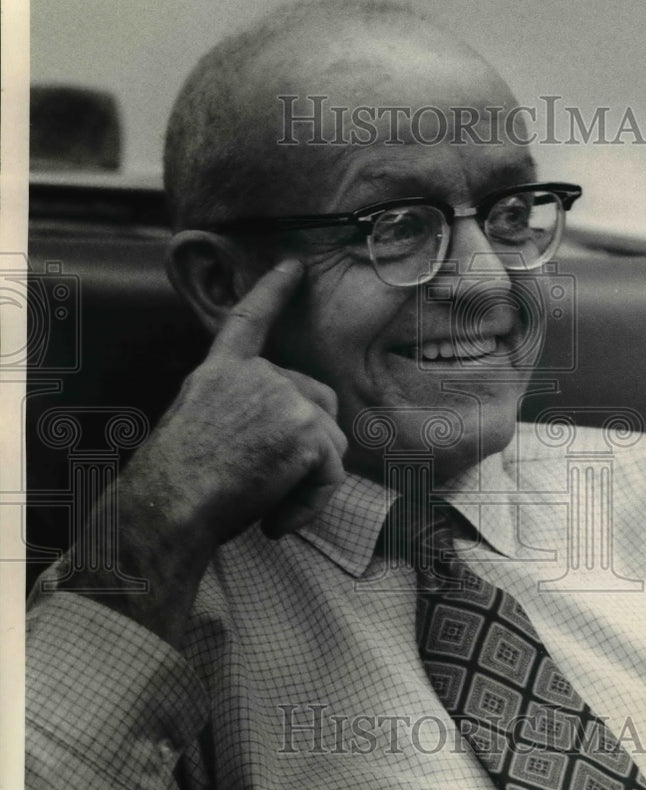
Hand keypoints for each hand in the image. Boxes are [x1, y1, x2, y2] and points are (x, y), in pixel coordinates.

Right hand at [142, 257, 347, 542]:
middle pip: (318, 402)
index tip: (293, 266)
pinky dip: (311, 505)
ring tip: (265, 506)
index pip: (250, 319)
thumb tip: (292, 426)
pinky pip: (332, 475)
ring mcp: (286, 398)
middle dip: (309, 446)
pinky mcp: (306, 430)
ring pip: (330, 443)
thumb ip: (242, 407)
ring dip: (307, 483)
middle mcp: (258, 374)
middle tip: (268, 483)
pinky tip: (275, 522)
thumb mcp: (200, 423)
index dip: (274, 290)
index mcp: (222, 370)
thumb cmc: (174, 482)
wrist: (169, 504)